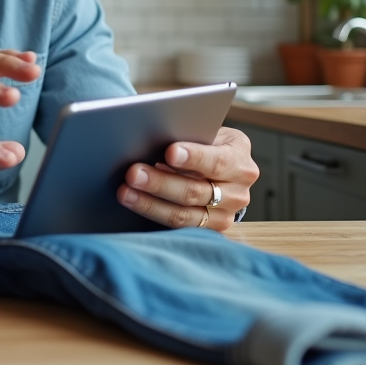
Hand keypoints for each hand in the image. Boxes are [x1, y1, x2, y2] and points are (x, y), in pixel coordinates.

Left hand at [115, 127, 256, 230]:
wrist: (219, 167)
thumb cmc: (205, 144)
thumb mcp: (205, 133)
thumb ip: (188, 137)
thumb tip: (154, 138)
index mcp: (240, 158)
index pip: (217, 161)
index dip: (193, 157)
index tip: (169, 152)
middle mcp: (238, 191)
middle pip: (196, 191)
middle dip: (161, 182)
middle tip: (134, 173)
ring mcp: (226, 215)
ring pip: (184, 214)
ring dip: (150, 203)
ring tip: (125, 192)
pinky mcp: (210, 231)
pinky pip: (178, 226)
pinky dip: (154, 213)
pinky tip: (135, 202)